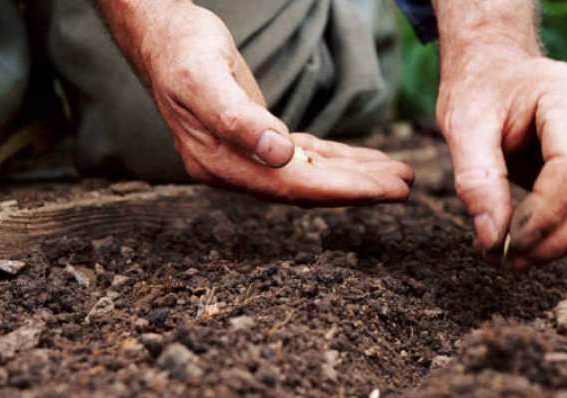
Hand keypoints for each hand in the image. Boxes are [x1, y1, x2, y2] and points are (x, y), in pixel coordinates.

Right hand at [97, 0, 412, 205]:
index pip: (291, 186)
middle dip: (358, 189)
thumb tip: (279, 155)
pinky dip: (336, 159)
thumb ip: (238, 119)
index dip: (341, 190)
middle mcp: (234, 169)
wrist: (162, 36)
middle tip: (405, 187)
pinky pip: (304, 157)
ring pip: (310, 175)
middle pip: (306, 188)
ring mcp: (245, 158)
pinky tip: (363, 161)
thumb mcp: (205, 78)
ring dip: (354, 176)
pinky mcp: (257, 141)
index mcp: (220, 163)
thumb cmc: (182, 51)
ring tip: (397, 176)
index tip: (383, 191)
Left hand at [438, 47, 566, 270]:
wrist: (494, 68)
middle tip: (503, 264)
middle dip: (550, 241)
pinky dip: (555, 236)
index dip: (543, 213)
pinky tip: (517, 244)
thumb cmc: (477, 89)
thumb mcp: (463, 125)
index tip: (504, 243)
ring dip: (554, 246)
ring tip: (505, 260)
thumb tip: (490, 238)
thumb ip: (476, 179)